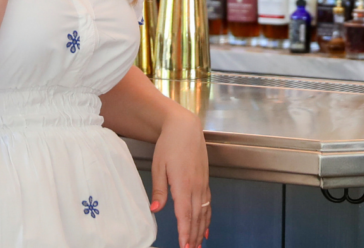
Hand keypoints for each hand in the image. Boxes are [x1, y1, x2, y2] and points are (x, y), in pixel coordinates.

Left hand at [150, 109, 209, 247]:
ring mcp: (202, 182)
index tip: (184, 247)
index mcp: (183, 183)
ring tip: (198, 245)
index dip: (185, 232)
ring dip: (201, 230)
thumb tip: (155, 210)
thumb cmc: (169, 143)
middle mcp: (196, 185)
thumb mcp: (159, 165)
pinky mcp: (205, 179)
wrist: (185, 127)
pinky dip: (208, 217)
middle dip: (194, 236)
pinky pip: (208, 202)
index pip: (185, 214)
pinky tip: (206, 226)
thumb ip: (159, 189)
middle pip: (197, 216)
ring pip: (204, 211)